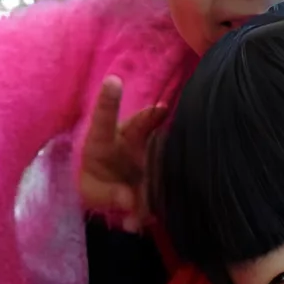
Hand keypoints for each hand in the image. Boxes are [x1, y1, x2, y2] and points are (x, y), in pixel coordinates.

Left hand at [79, 76, 166, 224]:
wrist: (115, 195)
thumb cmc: (99, 186)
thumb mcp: (94, 193)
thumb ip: (110, 195)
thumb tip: (129, 201)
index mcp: (101, 143)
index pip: (103, 120)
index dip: (108, 101)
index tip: (112, 81)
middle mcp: (124, 137)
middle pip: (137, 123)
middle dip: (149, 116)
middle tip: (162, 110)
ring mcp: (143, 145)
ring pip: (157, 138)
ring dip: (165, 140)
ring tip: (174, 134)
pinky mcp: (158, 155)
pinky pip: (169, 152)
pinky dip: (176, 155)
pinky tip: (189, 154)